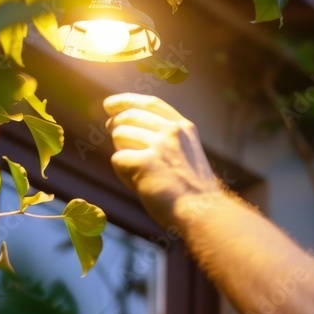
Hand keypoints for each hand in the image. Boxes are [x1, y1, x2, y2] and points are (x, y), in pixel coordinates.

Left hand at [103, 93, 222, 228]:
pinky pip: (118, 159)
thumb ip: (164, 138)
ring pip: (119, 135)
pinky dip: (123, 173)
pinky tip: (139, 184)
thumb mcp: (186, 154)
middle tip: (116, 140)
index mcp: (184, 127)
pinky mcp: (144, 162)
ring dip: (123, 153)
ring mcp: (159, 145)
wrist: (203, 212)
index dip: (126, 100)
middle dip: (116, 126)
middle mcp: (172, 131)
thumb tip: (122, 128)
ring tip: (140, 173)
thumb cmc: (192, 191)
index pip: (150, 103)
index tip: (110, 104)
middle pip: (128, 116)